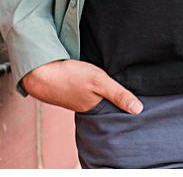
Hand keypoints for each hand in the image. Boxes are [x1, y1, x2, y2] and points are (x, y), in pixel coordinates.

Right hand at [21, 59, 142, 113]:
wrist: (39, 72)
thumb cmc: (70, 76)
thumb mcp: (100, 82)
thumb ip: (119, 95)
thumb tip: (138, 110)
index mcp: (95, 107)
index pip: (116, 108)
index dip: (127, 103)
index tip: (143, 98)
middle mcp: (87, 105)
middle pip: (108, 102)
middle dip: (118, 97)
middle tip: (133, 88)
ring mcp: (78, 97)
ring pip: (97, 94)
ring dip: (104, 89)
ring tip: (119, 82)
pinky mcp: (71, 88)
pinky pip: (87, 88)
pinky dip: (93, 85)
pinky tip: (96, 79)